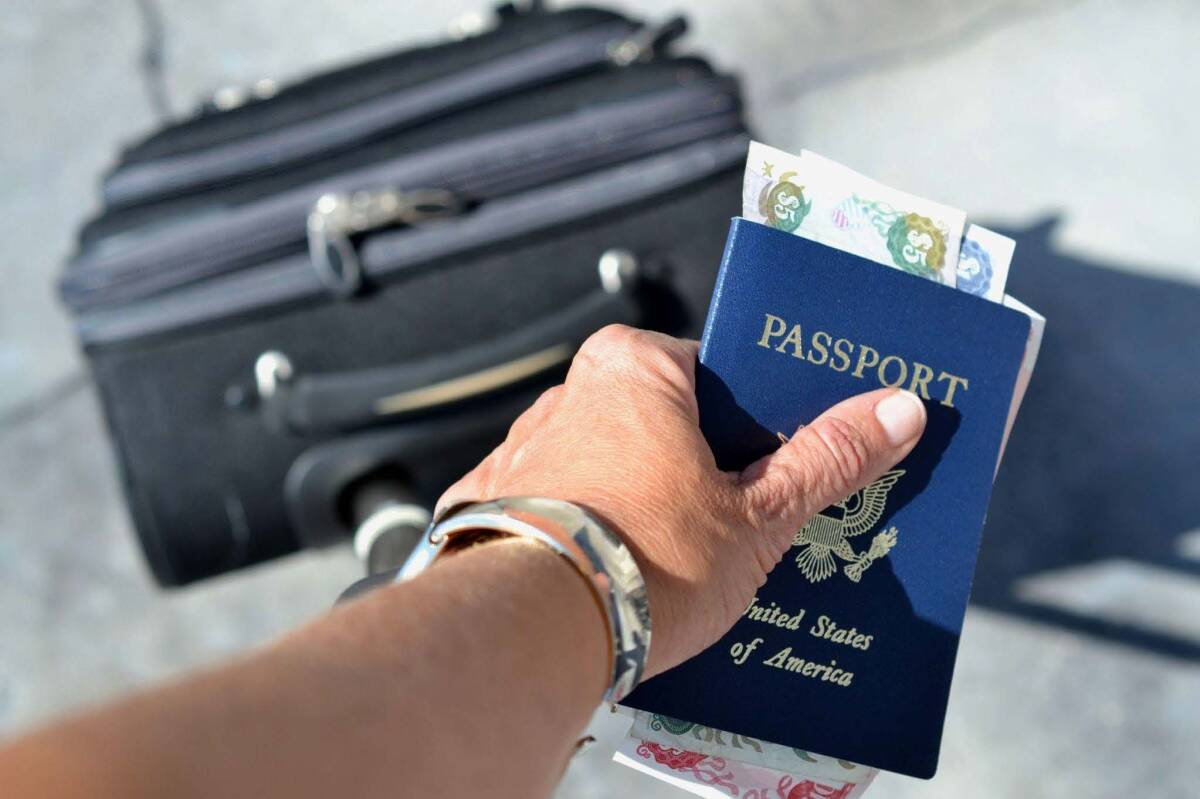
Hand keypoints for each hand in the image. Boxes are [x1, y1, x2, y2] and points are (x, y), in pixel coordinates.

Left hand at [438, 325, 925, 676]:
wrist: (525, 635)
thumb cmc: (648, 562)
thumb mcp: (757, 518)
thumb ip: (825, 460)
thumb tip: (897, 409)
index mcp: (635, 367)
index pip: (718, 370)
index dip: (760, 418)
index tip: (783, 459)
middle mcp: (569, 393)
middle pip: (661, 419)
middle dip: (701, 466)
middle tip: (741, 521)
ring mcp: (523, 448)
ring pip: (608, 465)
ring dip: (642, 501)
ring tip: (680, 564)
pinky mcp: (491, 503)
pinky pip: (559, 507)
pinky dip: (587, 532)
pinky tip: (614, 577)